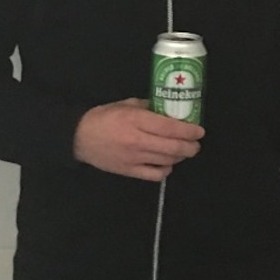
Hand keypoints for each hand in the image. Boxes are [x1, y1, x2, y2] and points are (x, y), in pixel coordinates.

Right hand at [74, 97, 203, 180]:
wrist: (79, 137)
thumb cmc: (104, 117)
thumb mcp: (126, 104)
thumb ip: (149, 107)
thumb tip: (169, 111)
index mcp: (136, 120)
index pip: (170, 127)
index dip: (189, 130)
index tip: (199, 131)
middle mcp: (138, 140)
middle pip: (173, 147)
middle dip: (190, 147)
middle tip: (196, 144)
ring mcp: (134, 158)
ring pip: (167, 161)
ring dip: (180, 157)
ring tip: (183, 151)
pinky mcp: (129, 172)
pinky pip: (155, 175)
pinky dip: (166, 170)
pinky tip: (167, 163)